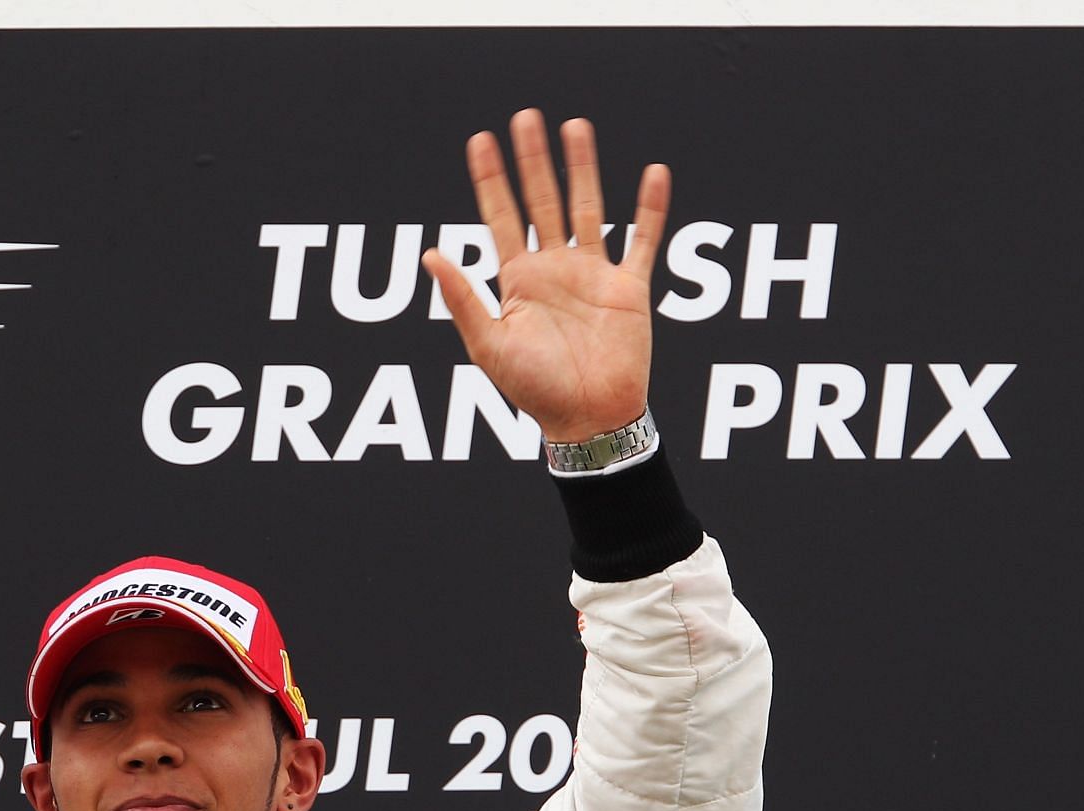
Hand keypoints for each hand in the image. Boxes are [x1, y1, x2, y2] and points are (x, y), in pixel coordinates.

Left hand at [423, 110, 668, 442]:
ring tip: (575, 127)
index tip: (481, 141)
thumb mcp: (489, 346)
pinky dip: (650, 208)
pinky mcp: (630, 289)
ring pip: (588, 208)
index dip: (490, 179)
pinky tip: (653, 173)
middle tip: (526, 117)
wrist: (588, 420)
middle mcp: (553, 270)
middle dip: (533, 160)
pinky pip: (643, 240)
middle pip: (542, 201)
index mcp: (517, 282)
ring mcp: (592, 275)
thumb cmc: (534, 391)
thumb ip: (463, 299)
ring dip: (583, 168)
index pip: (499, 217)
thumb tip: (430, 254)